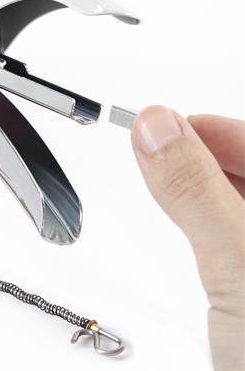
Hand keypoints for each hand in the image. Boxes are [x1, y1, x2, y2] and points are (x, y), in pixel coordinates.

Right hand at [131, 106, 243, 370]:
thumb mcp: (240, 267)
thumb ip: (194, 191)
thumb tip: (156, 127)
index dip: (214, 128)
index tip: (163, 126)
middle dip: (204, 156)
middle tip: (157, 151)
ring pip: (243, 200)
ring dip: (204, 187)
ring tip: (170, 182)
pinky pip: (238, 231)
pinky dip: (211, 219)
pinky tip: (196, 221)